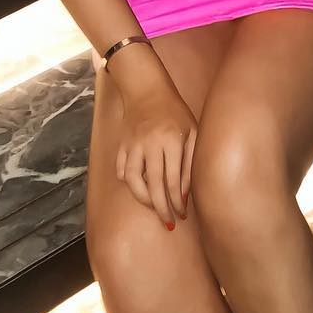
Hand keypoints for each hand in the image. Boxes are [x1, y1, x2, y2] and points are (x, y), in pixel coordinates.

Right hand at [116, 83, 196, 228]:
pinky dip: (128, 183)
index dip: (177, 202)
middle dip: (161, 208)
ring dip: (143, 199)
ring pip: (132, 180)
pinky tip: (139, 188)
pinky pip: (121, 169)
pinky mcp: (121, 143)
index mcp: (171, 140)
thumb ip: (190, 163)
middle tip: (168, 223)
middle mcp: (150, 143)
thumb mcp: (192, 132)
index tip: (181, 214)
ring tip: (153, 206)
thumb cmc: (176, 113)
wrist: (147, 89)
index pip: (173, 180)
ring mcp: (133, 143)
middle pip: (153, 184)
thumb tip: (184, 195)